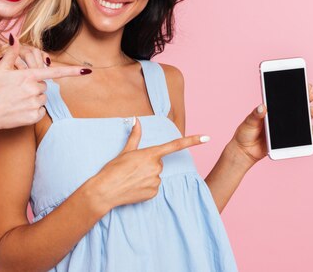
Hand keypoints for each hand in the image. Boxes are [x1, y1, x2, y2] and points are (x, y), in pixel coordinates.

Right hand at [0, 40, 88, 133]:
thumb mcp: (0, 70)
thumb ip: (11, 54)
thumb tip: (15, 38)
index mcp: (28, 76)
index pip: (54, 72)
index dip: (72, 71)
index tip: (86, 70)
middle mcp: (33, 89)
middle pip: (44, 85)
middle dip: (35, 86)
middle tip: (18, 90)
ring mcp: (34, 104)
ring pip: (43, 98)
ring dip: (34, 98)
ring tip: (17, 100)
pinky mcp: (33, 117)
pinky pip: (41, 111)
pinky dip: (34, 111)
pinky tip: (20, 110)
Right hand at [91, 118, 209, 210]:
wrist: (105, 191)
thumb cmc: (113, 169)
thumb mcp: (124, 151)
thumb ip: (135, 135)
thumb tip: (136, 119)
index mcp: (150, 154)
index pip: (175, 145)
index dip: (192, 140)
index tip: (207, 137)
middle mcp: (156, 167)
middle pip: (158, 163)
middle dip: (148, 165)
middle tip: (132, 169)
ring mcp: (156, 181)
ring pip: (156, 176)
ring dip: (146, 177)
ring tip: (131, 179)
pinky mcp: (154, 193)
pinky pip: (154, 188)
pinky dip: (145, 187)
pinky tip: (134, 188)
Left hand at [230, 83, 312, 164]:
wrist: (245, 150)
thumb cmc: (245, 133)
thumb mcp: (248, 122)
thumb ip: (255, 115)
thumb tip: (262, 107)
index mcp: (271, 110)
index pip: (285, 98)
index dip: (296, 90)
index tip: (304, 85)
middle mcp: (281, 118)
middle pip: (297, 107)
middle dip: (306, 99)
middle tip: (310, 95)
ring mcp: (286, 128)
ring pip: (302, 119)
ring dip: (309, 114)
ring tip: (312, 110)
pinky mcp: (288, 140)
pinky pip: (302, 136)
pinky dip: (310, 132)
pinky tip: (312, 128)